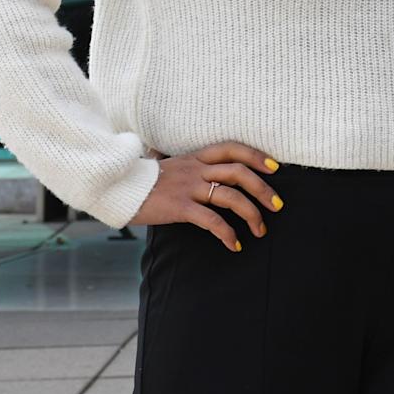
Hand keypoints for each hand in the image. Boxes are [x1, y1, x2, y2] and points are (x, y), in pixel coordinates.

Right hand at [132, 141, 283, 250]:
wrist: (116, 187)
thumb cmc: (143, 180)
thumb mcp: (168, 165)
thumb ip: (187, 165)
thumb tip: (193, 163)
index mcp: (196, 157)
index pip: (232, 148)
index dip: (257, 156)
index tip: (275, 168)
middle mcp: (196, 169)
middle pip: (239, 172)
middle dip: (263, 189)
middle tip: (277, 205)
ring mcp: (189, 187)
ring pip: (231, 197)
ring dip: (251, 214)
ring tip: (260, 230)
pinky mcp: (180, 207)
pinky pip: (212, 221)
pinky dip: (227, 233)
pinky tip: (234, 244)